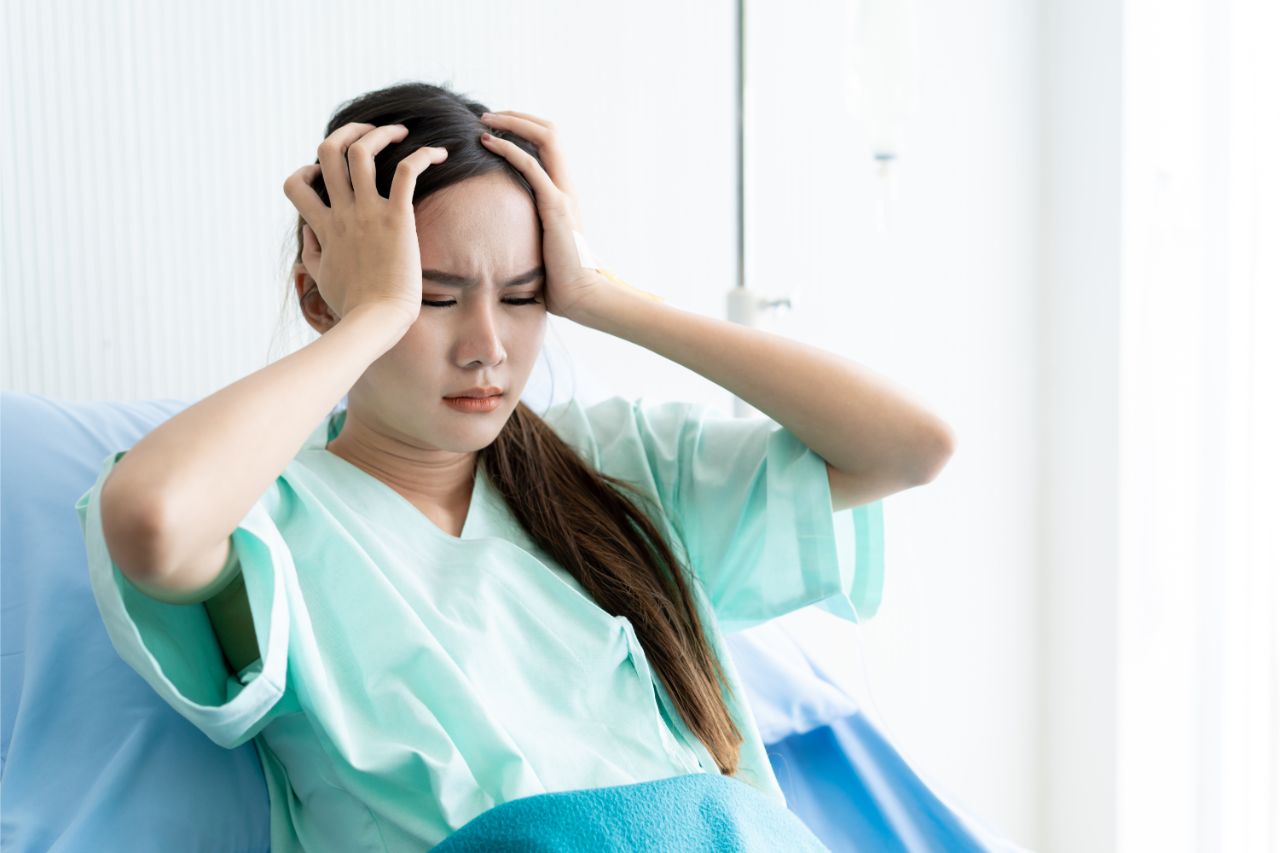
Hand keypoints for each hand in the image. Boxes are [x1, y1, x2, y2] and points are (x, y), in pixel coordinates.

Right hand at [282, 122, 447, 328]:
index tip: (327, 176)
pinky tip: (439, 154)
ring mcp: (368, 213)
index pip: (296, 184)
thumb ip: (312, 250)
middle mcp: (342, 213)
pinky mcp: (397, 218)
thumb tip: (308, 230)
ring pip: (361, 151)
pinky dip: (422, 154)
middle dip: (347, 132)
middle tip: (369, 133)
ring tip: (399, 132)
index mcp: (323, 227)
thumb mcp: (322, 277)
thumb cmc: (354, 306)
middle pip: (328, 151)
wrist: (377, 321)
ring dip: (380, 133)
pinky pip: (406, 171)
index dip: (307, 171)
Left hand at [477, 113, 603, 320]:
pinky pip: (532, 166)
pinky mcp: (555, 206)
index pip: (549, 144)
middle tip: (487, 115)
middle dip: (517, 117)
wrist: (580, 294)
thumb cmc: (558, 277)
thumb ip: (528, 226)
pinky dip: (509, 149)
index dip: (524, 128)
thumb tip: (503, 228)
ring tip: (485, 120)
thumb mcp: (541, 242)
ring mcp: (563, 193)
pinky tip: (488, 142)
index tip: (496, 127)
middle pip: (549, 132)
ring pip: (544, 138)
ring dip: (512, 123)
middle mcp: (566, 185)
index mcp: (564, 191)